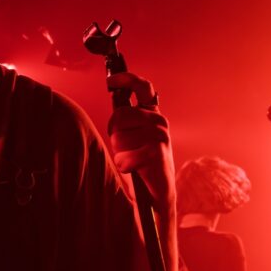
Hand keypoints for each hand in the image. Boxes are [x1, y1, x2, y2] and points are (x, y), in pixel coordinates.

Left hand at [106, 72, 174, 204]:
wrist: (159, 191)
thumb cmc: (142, 162)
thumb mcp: (133, 136)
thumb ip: (126, 120)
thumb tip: (114, 100)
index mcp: (152, 114)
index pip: (142, 87)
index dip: (125, 79)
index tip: (110, 82)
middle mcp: (158, 121)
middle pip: (120, 115)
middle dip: (113, 133)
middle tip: (121, 147)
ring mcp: (160, 135)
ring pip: (119, 137)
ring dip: (119, 153)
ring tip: (130, 159)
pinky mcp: (157, 152)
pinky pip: (125, 157)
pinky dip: (124, 165)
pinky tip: (133, 169)